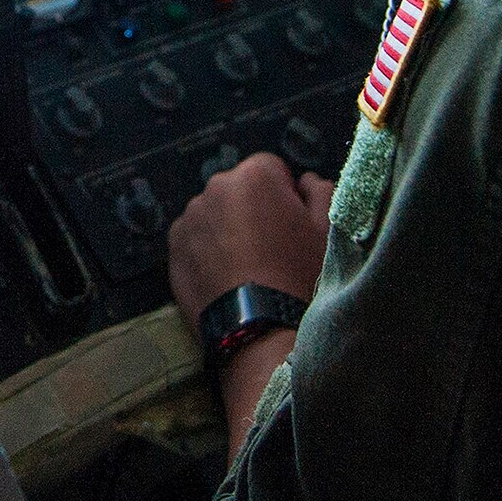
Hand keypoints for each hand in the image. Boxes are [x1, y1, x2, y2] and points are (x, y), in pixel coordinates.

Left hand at [168, 151, 333, 333]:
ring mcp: (190, 218)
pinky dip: (207, 250)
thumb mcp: (328, 230)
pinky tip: (226, 278)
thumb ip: (320, 191)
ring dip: (228, 228)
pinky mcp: (173, 248)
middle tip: (271, 249)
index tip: (292, 225)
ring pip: (215, 214)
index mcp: (255, 175)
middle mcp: (215, 188)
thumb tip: (305, 181)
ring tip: (247, 268)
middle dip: (254, 209)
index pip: (272, 168)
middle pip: (239, 189)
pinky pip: (195, 239)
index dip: (285, 195)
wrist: (261, 332)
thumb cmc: (301, 277)